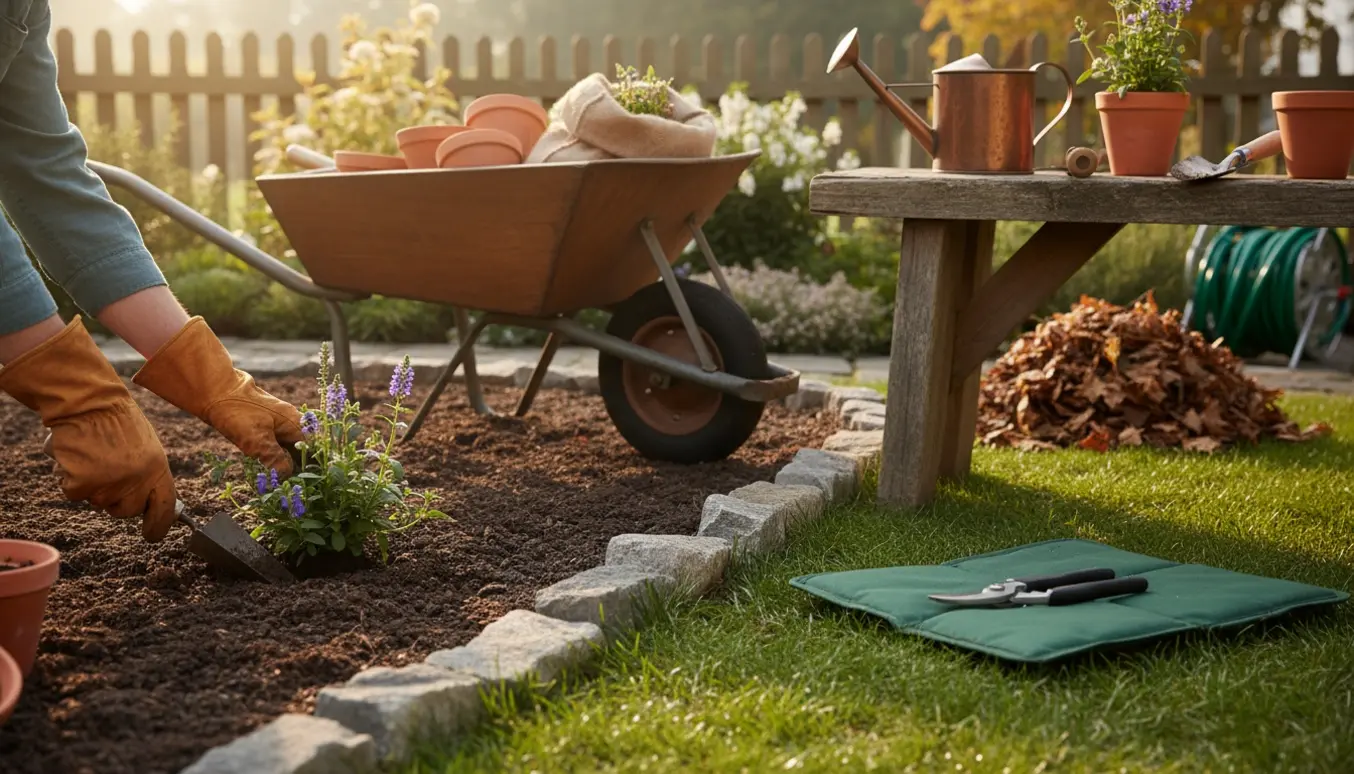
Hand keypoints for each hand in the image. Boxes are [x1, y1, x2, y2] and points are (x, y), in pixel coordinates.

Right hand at [0, 317, 177, 541]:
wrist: (87, 401)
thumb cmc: (116, 419)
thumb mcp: (145, 446)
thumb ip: (148, 473)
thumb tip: (148, 501)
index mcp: (158, 469)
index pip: (164, 508)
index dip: (159, 525)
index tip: (152, 534)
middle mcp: (136, 481)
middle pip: (125, 510)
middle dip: (116, 499)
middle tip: (109, 471)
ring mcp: (107, 485)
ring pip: (97, 501)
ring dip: (92, 484)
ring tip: (93, 455)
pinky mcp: (80, 484)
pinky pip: (74, 492)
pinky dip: (70, 477)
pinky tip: (76, 455)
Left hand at [132, 317, 303, 475]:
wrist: (214, 390)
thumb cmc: (238, 414)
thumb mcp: (257, 442)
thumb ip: (276, 460)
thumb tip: (288, 477)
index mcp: (296, 424)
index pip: (314, 451)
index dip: (313, 468)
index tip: (307, 484)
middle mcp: (292, 422)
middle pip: (303, 449)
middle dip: (299, 468)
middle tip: (291, 487)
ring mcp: (278, 421)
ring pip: (290, 447)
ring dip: (286, 463)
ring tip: (280, 481)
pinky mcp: (265, 423)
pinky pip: (277, 443)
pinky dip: (275, 456)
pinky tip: (268, 466)